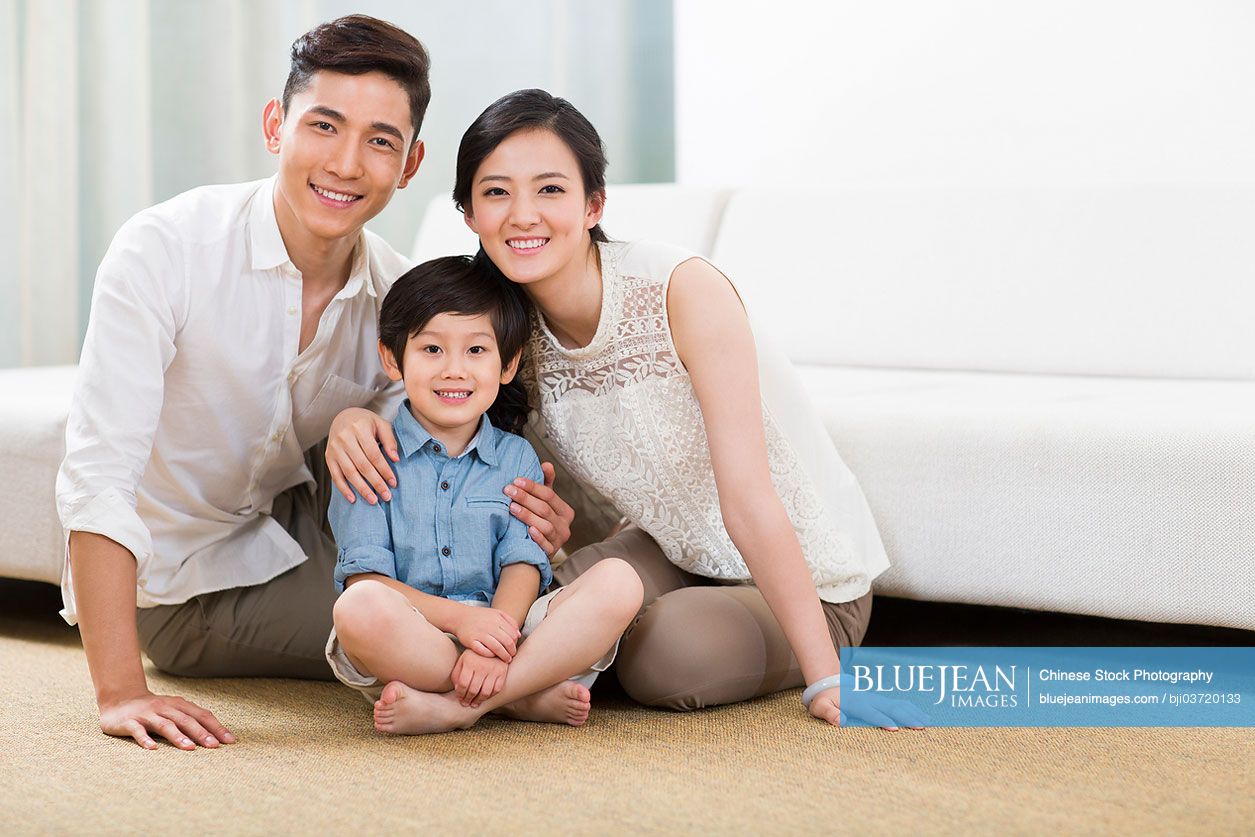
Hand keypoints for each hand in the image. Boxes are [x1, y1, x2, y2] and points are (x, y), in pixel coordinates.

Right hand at [99, 690, 234, 749]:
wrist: (120, 699)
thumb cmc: (154, 710)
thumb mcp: (174, 711)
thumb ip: (191, 720)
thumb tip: (216, 736)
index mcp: (179, 705)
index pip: (202, 715)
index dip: (216, 727)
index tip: (230, 741)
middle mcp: (165, 707)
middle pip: (186, 720)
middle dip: (202, 733)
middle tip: (214, 746)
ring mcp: (147, 714)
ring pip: (165, 725)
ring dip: (178, 736)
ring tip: (190, 748)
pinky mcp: (129, 722)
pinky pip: (138, 731)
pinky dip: (145, 739)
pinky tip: (153, 749)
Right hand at [327, 407, 398, 504]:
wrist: (342, 417)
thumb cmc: (365, 422)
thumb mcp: (381, 424)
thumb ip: (390, 440)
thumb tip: (396, 459)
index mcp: (359, 428)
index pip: (374, 454)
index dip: (384, 470)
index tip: (393, 483)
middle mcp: (344, 438)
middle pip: (362, 465)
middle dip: (376, 483)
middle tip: (386, 496)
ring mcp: (334, 448)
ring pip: (349, 473)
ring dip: (362, 489)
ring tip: (373, 500)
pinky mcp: (328, 457)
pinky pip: (336, 476)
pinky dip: (344, 489)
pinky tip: (353, 499)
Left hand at [451, 650, 509, 706]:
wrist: (492, 644)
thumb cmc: (474, 655)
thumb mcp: (463, 660)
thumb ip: (457, 674)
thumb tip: (458, 689)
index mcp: (470, 662)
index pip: (463, 684)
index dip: (460, 694)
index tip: (460, 698)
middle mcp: (482, 666)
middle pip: (474, 689)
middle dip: (468, 700)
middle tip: (466, 704)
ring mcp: (493, 669)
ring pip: (486, 692)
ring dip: (479, 701)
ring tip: (474, 704)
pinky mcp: (502, 672)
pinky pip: (497, 689)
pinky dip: (490, 696)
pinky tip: (485, 697)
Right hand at [452, 606, 519, 662]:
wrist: (459, 616)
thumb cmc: (480, 616)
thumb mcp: (496, 613)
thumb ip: (509, 621)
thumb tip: (518, 635)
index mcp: (497, 618)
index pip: (513, 634)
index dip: (515, 643)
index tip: (514, 648)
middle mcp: (489, 625)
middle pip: (507, 642)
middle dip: (511, 651)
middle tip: (511, 656)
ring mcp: (480, 633)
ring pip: (497, 648)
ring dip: (504, 656)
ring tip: (506, 660)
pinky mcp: (471, 641)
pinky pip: (483, 651)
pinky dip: (490, 655)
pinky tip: (493, 657)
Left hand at [503, 462, 574, 555]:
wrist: (538, 551)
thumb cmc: (541, 522)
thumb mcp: (545, 503)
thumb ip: (546, 484)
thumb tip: (546, 464)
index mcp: (565, 511)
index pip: (549, 495)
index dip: (533, 487)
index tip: (516, 480)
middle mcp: (564, 526)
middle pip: (545, 509)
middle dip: (525, 498)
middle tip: (509, 490)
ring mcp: (558, 540)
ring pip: (545, 526)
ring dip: (528, 516)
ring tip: (511, 507)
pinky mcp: (551, 553)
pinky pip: (545, 545)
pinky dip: (537, 538)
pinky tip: (527, 530)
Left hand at [809, 680, 928, 729]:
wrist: (828, 685)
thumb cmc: (823, 700)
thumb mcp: (820, 706)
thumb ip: (829, 713)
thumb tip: (840, 721)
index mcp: (856, 703)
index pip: (871, 712)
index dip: (882, 719)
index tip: (895, 728)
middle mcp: (869, 699)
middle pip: (890, 707)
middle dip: (905, 717)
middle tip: (920, 727)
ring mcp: (876, 699)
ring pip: (897, 705)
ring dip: (912, 713)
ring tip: (927, 722)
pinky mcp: (880, 701)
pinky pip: (898, 704)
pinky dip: (911, 709)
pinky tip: (922, 716)